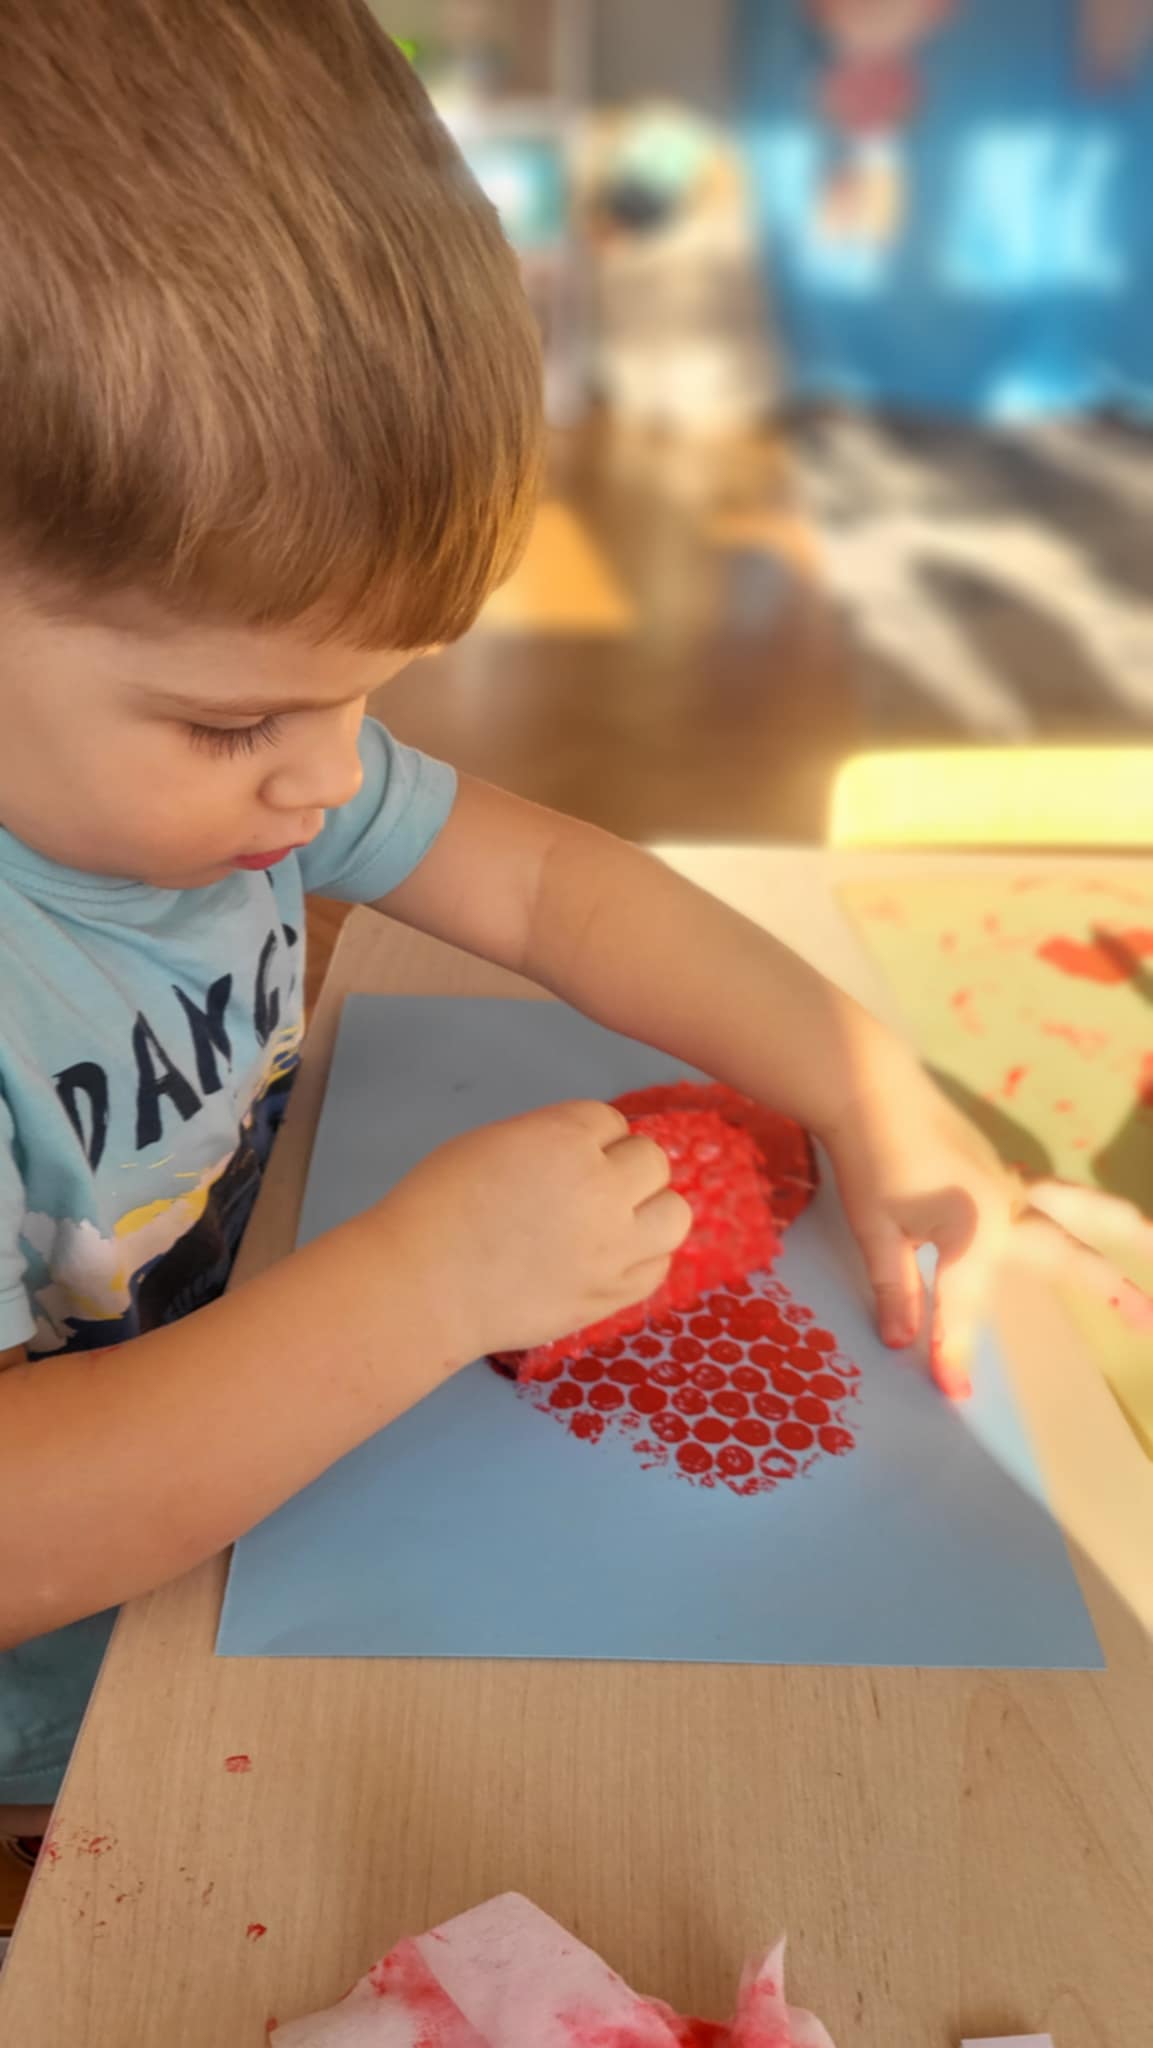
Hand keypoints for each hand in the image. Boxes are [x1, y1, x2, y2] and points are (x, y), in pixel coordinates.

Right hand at [377, 1100, 691, 1364]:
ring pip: (674, 1214)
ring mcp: (614, 1247)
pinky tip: (607, 1260)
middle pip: (652, 1161)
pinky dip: (640, 1259)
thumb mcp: (494, 1143)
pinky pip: (659, 1267)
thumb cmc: (439, 1206)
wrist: (422, 1288)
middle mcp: (602, 1188)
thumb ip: (551, 1140)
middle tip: (584, 1192)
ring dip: (647, 1212)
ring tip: (611, 1225)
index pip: (611, 1120)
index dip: (587, 1138)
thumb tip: (590, 1152)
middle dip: (622, 1169)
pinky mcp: (613, 1295)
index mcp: (565, 1139)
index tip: (559, 1159)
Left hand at [823, 1073, 1152, 1397]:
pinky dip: (1083, 1208)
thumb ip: (897, 1289)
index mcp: (975, 1228)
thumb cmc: (870, 1158)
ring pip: (1078, 1211)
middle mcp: (1007, 1207)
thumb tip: (902, 1343)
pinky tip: (1092, 1219)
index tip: (955, 1392)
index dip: (956, 1351)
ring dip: (1121, 1230)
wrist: (870, 1087)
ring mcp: (1010, 1185)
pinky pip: (1055, 1194)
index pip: (965, 1306)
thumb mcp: (875, 1230)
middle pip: (1066, 1257)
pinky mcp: (1002, 1171)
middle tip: (1152, 1323)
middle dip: (1109, 1292)